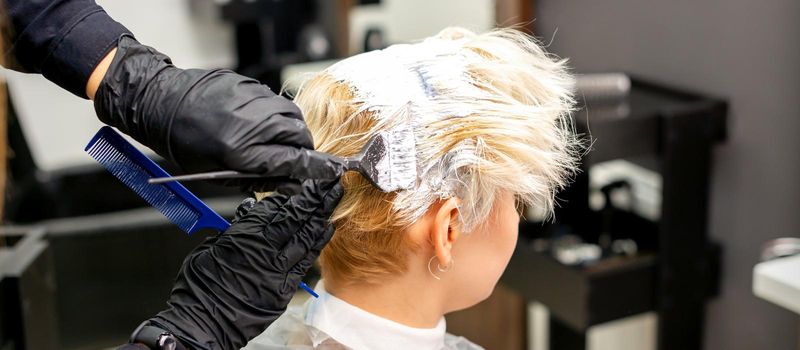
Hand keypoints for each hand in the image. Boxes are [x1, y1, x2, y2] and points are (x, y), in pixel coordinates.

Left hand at [93, 35, 343, 190]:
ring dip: (291, 129)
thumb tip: (294, 185)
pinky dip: (274, 113)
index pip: (293, 161)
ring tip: (274, 138)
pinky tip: (257, 120)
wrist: (160, 104)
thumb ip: (262, 178)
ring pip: (291, 115)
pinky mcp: (249, 84)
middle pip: (299, 135)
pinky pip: (274, 101)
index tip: (331, 172)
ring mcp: (252, 99)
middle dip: (301, 148)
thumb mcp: (220, 173)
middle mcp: (251, 122)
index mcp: (241, 150)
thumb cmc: (184, 143)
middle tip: (291, 157)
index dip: (314, 168)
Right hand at [144, 179, 342, 349]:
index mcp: (244, 236)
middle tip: (328, 183)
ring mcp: (277, 270)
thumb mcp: (212, 248)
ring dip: (321, 215)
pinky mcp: (284, 288)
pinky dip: (317, 242)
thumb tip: (249, 214)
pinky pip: (305, 260)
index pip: (273, 209)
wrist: (203, 321)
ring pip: (305, 236)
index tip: (303, 184)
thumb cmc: (200, 286)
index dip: (291, 195)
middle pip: (295, 218)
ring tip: (333, 198)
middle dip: (314, 198)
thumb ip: (235, 231)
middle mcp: (264, 250)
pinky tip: (327, 228)